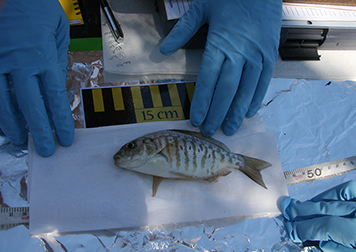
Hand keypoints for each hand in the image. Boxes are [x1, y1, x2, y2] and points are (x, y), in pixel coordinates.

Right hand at [0, 0, 73, 155]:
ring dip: (12, 124)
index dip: (60, 122)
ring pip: (2, 102)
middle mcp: (18, 61)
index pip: (54, 98)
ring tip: (21, 139)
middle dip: (39, 131)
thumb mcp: (59, 36)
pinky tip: (3, 119)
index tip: (66, 139)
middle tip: (46, 149)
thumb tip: (56, 90)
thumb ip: (56, 64)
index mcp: (42, 57)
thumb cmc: (40, 9)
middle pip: (29, 105)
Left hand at [160, 0, 281, 136]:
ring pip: (246, 89)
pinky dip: (256, 97)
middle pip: (226, 90)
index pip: (208, 80)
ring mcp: (257, 55)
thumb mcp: (201, 8)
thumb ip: (182, 31)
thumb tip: (163, 50)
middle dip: (217, 113)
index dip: (203, 102)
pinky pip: (263, 81)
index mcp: (220, 43)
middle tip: (210, 131)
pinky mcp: (269, 54)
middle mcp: (239, 53)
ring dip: (237, 112)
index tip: (196, 119)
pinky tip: (249, 111)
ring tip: (230, 129)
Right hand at [281, 180, 355, 250]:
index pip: (325, 227)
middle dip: (302, 211)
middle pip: (325, 209)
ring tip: (301, 207)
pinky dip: (331, 193)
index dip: (304, 228)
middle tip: (286, 211)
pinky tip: (321, 199)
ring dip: (314, 202)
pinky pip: (347, 190)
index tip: (292, 230)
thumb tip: (314, 239)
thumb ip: (336, 249)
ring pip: (334, 197)